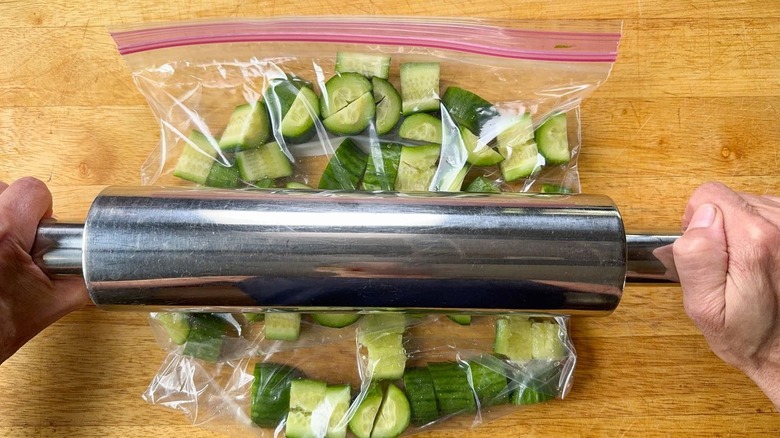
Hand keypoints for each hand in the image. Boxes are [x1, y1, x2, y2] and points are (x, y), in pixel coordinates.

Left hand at [0, 177, 88, 363]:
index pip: (32, 189)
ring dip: (0, 216)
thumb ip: (81, 278)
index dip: (43, 210)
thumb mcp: (51, 305)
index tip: (41, 233)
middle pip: (2, 186)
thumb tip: (104, 267)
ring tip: (1, 248)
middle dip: (15, 210)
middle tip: (18, 243)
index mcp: (4, 233)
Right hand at [673, 182, 779, 408]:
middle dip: (721, 229)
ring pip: (752, 207)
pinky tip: (765, 263)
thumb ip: (697, 258)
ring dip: (744, 232)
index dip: (696, 224)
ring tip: (748, 268)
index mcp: (754, 241)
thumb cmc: (749, 336)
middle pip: (731, 200)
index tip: (706, 254)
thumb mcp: (705, 308)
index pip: (708, 195)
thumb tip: (701, 217)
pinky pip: (772, 217)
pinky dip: (763, 235)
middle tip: (727, 268)